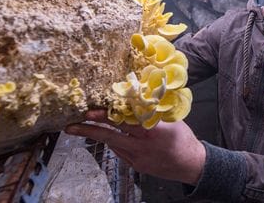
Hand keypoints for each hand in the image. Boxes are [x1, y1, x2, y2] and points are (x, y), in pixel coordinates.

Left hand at [65, 110, 205, 185]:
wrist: (191, 164)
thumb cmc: (183, 138)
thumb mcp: (170, 119)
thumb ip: (150, 111)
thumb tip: (133, 98)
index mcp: (151, 130)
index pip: (123, 121)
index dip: (105, 116)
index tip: (89, 111)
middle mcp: (142, 145)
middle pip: (110, 136)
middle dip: (89, 130)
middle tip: (72, 125)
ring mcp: (137, 158)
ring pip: (112, 145)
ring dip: (97, 135)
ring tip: (81, 128)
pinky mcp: (136, 166)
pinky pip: (120, 152)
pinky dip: (113, 142)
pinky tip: (107, 136)